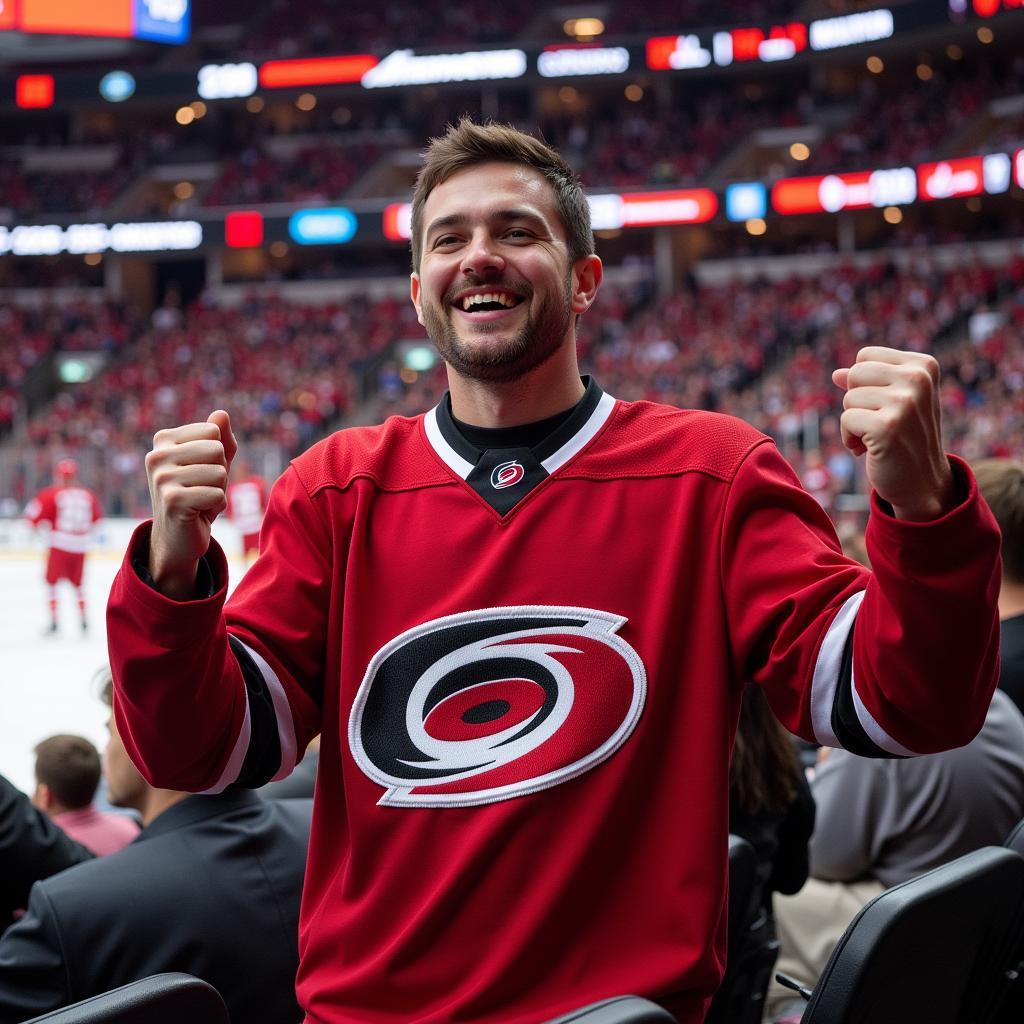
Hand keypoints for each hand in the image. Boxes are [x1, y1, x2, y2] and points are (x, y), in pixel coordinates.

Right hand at [145, 410, 236, 597]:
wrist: (178, 537)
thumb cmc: (198, 494)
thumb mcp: (213, 463)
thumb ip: (221, 438)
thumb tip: (221, 413)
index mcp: (163, 440)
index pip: (214, 432)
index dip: (218, 455)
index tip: (200, 472)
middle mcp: (156, 455)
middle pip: (218, 450)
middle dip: (219, 473)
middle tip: (201, 489)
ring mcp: (161, 478)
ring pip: (220, 473)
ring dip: (218, 491)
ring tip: (199, 500)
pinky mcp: (172, 501)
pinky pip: (218, 495)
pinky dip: (216, 507)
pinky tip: (197, 513)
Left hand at [832, 347, 954, 520]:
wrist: (922, 482)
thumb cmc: (906, 438)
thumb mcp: (894, 403)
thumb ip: (868, 384)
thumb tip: (836, 373)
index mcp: (924, 366)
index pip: (865, 356)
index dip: (863, 383)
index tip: (885, 405)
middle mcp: (919, 379)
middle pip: (854, 374)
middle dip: (856, 401)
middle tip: (878, 422)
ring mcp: (905, 402)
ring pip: (848, 399)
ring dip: (854, 422)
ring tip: (877, 437)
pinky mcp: (887, 426)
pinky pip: (845, 420)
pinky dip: (849, 438)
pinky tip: (869, 449)